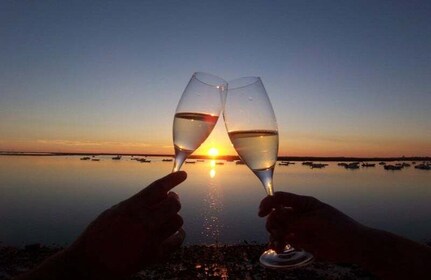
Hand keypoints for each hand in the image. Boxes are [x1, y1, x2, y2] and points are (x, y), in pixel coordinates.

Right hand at [65, 171, 186, 277]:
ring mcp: (150, 239)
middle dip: (174, 200)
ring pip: (177, 221)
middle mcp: (143, 221)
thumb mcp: (114, 212)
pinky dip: (179, 235)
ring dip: (174, 217)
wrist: (89, 264)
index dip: (173, 179)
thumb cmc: (99, 235)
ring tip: (168, 217)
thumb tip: (160, 195)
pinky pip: (177, 241)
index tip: (182, 175)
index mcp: (131, 208)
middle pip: (173, 204)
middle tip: (170, 199)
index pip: (158, 188)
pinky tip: (176, 233)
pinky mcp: (154, 255)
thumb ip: (136, 203)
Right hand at [258, 192, 365, 262]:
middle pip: (276, 215)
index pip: (281, 198)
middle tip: (276, 233)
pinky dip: (278, 244)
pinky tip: (279, 249)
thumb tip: (275, 214)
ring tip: (278, 245)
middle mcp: (298, 214)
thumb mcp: (316, 221)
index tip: (261, 213)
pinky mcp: (300, 240)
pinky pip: (284, 240)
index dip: (268, 203)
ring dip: (274, 235)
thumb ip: (295, 219)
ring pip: (278, 229)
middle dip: (272, 223)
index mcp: (303, 203)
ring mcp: (299, 227)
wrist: (353, 246)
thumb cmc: (339, 228)